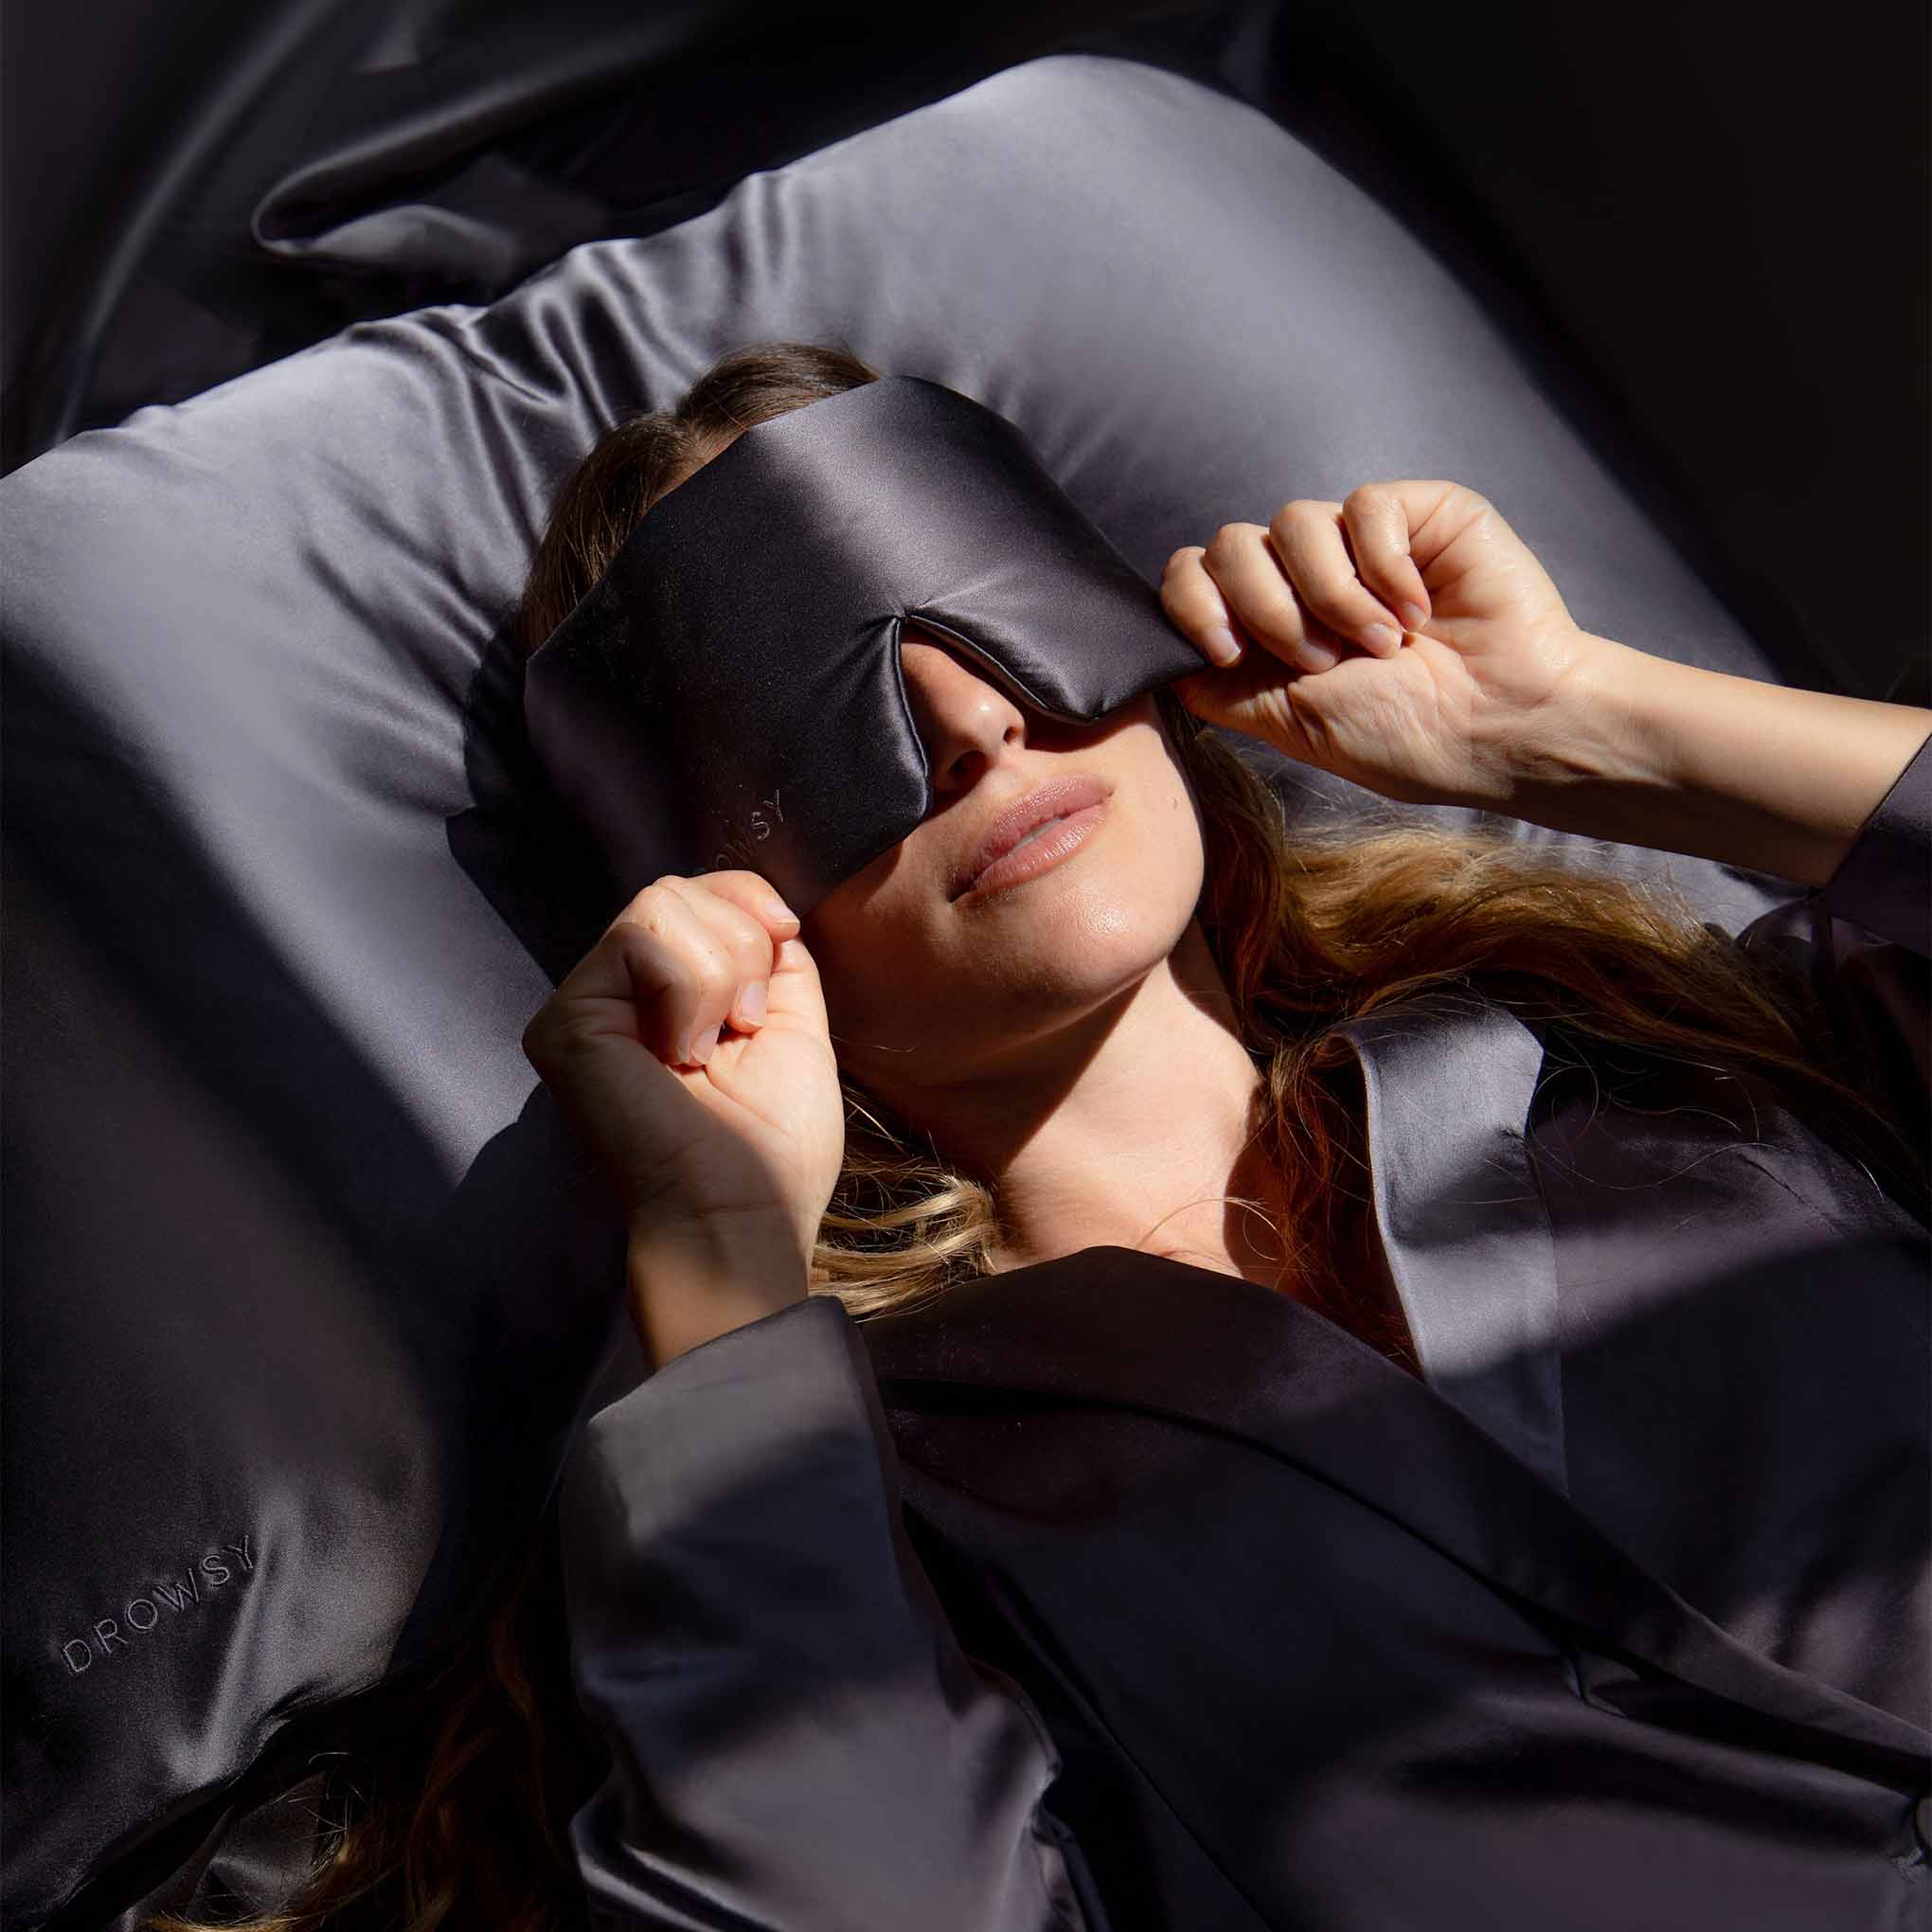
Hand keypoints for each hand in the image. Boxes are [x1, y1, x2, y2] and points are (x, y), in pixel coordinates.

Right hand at [521, 872, 846, 1275]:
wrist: (743, 1213)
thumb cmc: (774, 1145)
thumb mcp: (794, 1026)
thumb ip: (775, 960)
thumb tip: (768, 908)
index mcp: (667, 998)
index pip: (696, 894)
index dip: (748, 897)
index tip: (786, 937)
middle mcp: (616, 996)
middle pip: (679, 890)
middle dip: (743, 944)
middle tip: (744, 1027)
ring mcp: (585, 1005)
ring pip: (661, 903)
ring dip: (721, 974)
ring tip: (708, 1050)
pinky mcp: (567, 1018)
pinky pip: (641, 937)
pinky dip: (690, 989)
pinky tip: (680, 1054)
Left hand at [1159, 481, 1600, 811]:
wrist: (1500, 727)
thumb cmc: (1406, 738)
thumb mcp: (1289, 723)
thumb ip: (1222, 686)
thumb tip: (1165, 660)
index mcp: (1269, 630)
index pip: (1191, 578)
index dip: (1194, 605)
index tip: (1232, 653)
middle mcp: (1306, 581)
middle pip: (1229, 545)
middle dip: (1266, 609)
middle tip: (1322, 661)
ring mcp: (1359, 543)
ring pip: (1291, 522)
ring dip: (1330, 595)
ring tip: (1381, 644)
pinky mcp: (1417, 514)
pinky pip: (1364, 506)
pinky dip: (1384, 567)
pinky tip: (1419, 611)